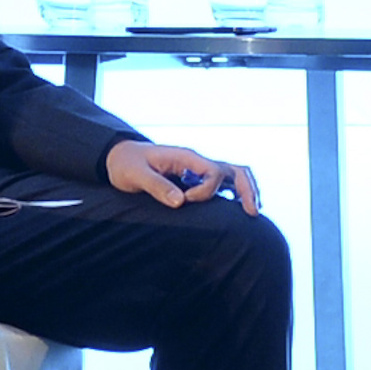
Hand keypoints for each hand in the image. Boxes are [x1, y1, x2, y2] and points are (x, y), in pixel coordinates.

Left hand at [105, 139, 260, 216]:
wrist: (118, 157)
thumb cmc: (125, 164)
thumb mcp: (135, 175)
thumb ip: (157, 186)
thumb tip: (180, 201)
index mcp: (185, 157)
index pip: (212, 172)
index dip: (206, 190)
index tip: (186, 201)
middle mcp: (195, 161)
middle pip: (234, 170)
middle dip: (246, 189)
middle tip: (253, 212)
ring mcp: (196, 170)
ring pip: (232, 176)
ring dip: (245, 191)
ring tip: (252, 212)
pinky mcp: (193, 179)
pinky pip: (221, 184)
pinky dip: (234, 194)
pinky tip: (235, 211)